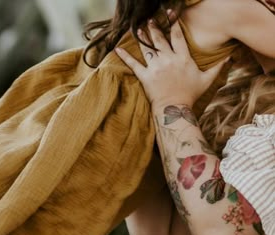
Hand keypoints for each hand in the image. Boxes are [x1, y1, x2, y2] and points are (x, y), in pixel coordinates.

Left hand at [115, 16, 229, 110]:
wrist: (175, 110)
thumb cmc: (190, 96)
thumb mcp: (206, 80)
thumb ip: (217, 67)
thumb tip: (230, 58)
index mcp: (182, 58)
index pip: (177, 36)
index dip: (173, 23)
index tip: (170, 13)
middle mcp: (168, 59)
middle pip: (160, 39)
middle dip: (154, 27)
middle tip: (149, 19)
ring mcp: (156, 68)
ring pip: (147, 48)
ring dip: (141, 37)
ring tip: (137, 28)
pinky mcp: (145, 77)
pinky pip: (134, 65)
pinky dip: (125, 57)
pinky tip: (117, 49)